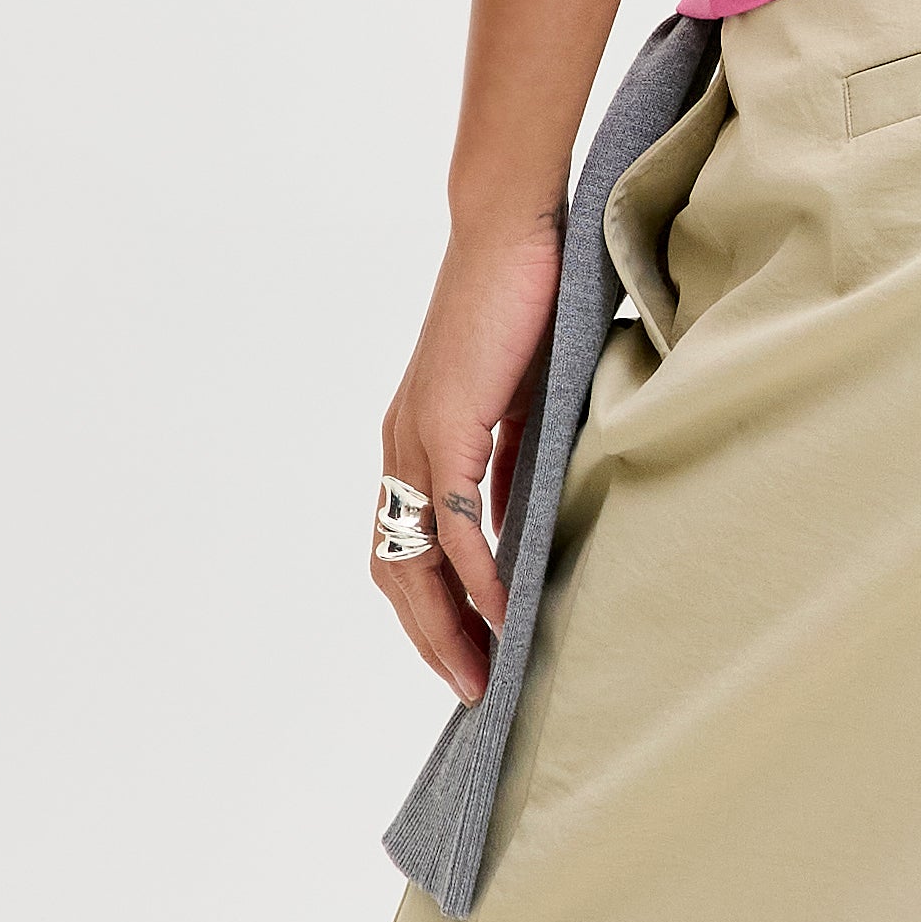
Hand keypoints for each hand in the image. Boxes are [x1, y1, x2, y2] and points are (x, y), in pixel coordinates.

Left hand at [376, 205, 568, 702]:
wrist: (510, 230)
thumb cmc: (521, 303)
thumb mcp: (520, 402)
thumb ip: (512, 462)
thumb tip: (525, 524)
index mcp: (414, 442)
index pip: (403, 551)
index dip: (428, 612)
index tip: (467, 657)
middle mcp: (400, 446)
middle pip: (395, 571)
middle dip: (431, 640)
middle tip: (473, 690)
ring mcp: (417, 437)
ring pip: (416, 560)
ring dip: (449, 626)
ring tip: (486, 672)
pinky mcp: (446, 422)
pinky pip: (456, 523)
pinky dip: (478, 577)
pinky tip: (505, 610)